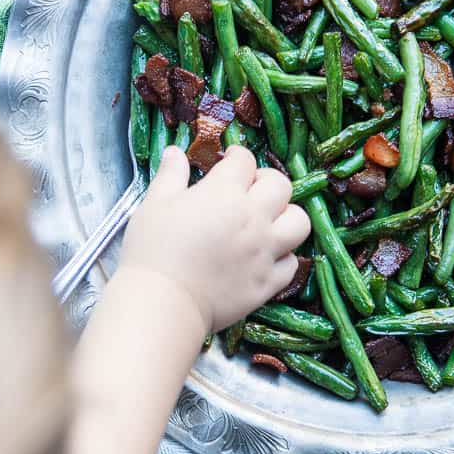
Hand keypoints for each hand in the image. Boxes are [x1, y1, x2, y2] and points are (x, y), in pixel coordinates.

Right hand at [120, 146, 310, 332]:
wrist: (164, 301)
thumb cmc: (153, 250)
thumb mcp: (154, 204)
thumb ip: (171, 175)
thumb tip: (175, 152)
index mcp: (225, 193)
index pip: (244, 161)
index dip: (238, 156)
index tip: (230, 160)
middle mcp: (253, 218)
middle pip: (281, 185)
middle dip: (267, 180)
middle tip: (251, 188)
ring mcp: (265, 251)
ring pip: (299, 222)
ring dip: (287, 216)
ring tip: (269, 221)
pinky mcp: (268, 282)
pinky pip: (291, 263)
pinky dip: (282, 257)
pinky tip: (265, 257)